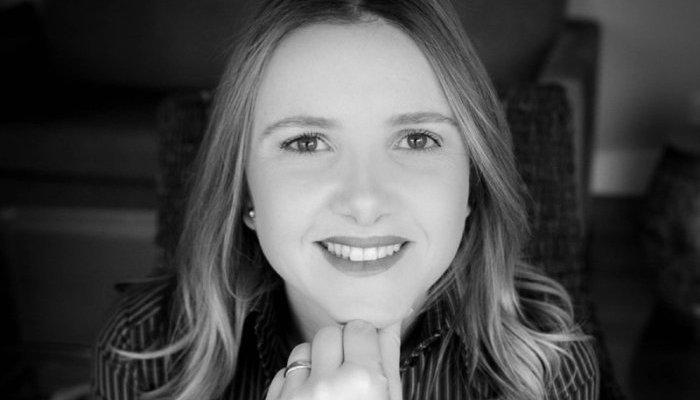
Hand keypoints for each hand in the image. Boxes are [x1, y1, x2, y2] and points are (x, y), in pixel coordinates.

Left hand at [265, 319, 402, 399]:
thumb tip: (391, 318)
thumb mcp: (388, 399)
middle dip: (338, 348)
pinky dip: (295, 383)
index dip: (363, 342)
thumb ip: (388, 359)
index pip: (358, 328)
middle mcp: (327, 386)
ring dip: (314, 363)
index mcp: (363, 382)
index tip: (366, 357)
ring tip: (327, 389)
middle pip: (329, 333)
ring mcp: (296, 395)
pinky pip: (282, 373)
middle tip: (347, 374)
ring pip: (302, 349)